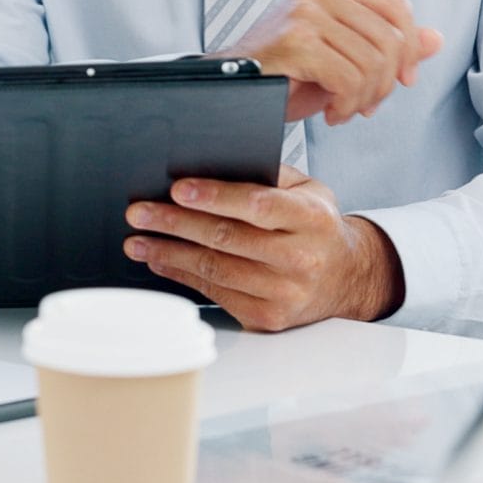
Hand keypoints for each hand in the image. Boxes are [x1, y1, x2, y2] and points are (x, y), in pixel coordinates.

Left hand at [124, 166, 404, 330]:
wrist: (346, 278)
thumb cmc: (316, 226)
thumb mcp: (308, 191)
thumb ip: (268, 175)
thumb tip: (212, 165)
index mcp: (312, 218)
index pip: (257, 205)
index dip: (215, 197)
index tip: (177, 189)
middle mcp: (301, 257)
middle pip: (227, 238)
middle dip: (175, 223)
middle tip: (139, 212)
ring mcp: (285, 292)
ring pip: (215, 269)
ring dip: (169, 252)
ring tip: (137, 240)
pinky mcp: (268, 317)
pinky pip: (215, 293)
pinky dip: (182, 275)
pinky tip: (160, 260)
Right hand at [230, 0, 441, 125]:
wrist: (228, 89)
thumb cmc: (283, 75)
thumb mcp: (343, 57)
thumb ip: (389, 47)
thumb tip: (436, 38)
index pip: (397, 8)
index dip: (409, 49)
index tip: (403, 81)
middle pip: (390, 39)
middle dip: (386, 84)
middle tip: (364, 107)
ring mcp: (307, 13)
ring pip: (373, 63)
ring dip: (364, 100)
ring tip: (344, 111)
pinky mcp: (297, 41)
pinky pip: (349, 79)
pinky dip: (347, 105)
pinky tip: (330, 114)